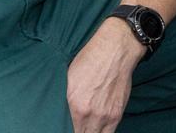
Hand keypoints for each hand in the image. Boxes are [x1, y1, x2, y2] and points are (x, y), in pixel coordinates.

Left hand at [66, 18, 143, 132]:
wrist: (116, 49)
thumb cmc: (90, 59)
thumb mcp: (68, 79)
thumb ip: (63, 100)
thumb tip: (59, 114)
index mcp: (73, 104)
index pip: (64, 129)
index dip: (62, 129)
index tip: (61, 127)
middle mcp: (88, 114)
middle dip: (75, 132)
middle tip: (72, 126)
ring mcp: (104, 116)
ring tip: (84, 128)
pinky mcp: (116, 114)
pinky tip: (95, 129)